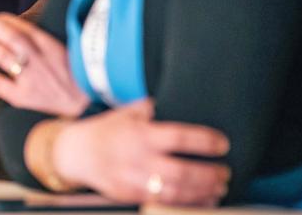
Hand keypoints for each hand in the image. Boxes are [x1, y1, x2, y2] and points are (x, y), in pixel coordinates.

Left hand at [0, 12, 88, 117]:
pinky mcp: (24, 97)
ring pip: (4, 57)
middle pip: (13, 38)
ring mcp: (31, 79)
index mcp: (53, 49)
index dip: (9, 21)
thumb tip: (25, 29)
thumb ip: (48, 42)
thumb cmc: (79, 82)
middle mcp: (41, 61)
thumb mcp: (71, 54)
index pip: (27, 29)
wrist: (88, 110)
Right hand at [55, 99, 229, 205]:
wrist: (76, 153)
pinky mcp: (131, 196)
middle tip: (225, 171)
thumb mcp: (127, 112)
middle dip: (209, 174)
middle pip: (182, 172)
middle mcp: (137, 159)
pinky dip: (188, 203)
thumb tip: (180, 98)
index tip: (222, 144)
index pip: (178, 137)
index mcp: (139, 134)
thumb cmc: (106, 130)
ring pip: (176, 192)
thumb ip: (152, 108)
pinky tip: (202, 199)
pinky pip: (164, 202)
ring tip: (219, 187)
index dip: (204, 141)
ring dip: (202, 192)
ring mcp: (133, 180)